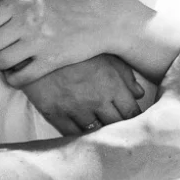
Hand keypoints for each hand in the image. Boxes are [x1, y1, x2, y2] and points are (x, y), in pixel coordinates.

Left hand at [0, 0, 137, 83]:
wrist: (105, 17)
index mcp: (21, 2)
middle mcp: (26, 23)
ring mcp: (38, 44)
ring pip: (0, 62)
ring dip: (0, 61)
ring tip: (7, 56)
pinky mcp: (51, 62)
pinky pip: (20, 78)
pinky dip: (13, 78)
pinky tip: (17, 71)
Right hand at [22, 55, 145, 134]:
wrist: (39, 44)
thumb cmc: (77, 48)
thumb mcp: (105, 54)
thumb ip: (125, 75)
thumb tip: (139, 94)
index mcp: (112, 83)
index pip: (131, 112)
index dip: (134, 117)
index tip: (132, 117)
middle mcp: (96, 99)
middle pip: (116, 125)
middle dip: (120, 125)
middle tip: (119, 123)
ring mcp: (74, 108)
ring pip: (94, 132)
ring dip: (99, 130)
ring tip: (101, 125)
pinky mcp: (55, 114)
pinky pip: (71, 135)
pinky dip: (79, 135)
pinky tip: (82, 130)